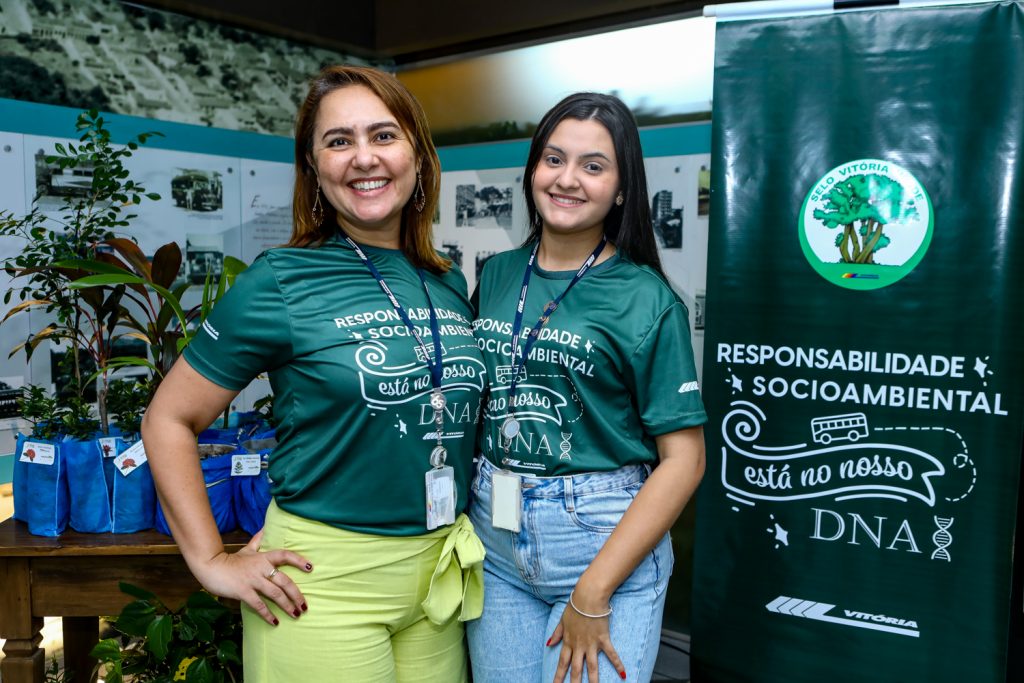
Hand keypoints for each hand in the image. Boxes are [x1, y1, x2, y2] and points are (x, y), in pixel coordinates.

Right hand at [194, 529, 312, 625]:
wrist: (211, 567)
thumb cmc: (231, 560)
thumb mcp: (247, 549)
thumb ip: (258, 541)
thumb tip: (266, 527)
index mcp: (264, 557)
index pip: (285, 555)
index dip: (299, 560)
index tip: (311, 568)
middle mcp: (261, 568)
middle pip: (285, 581)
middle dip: (297, 595)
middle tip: (305, 606)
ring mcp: (252, 580)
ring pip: (275, 594)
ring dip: (287, 606)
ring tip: (296, 614)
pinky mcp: (243, 591)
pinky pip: (259, 604)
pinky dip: (268, 614)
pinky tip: (275, 622)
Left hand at [548, 592, 625, 682]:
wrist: (588, 597)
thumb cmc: (575, 605)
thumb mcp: (562, 620)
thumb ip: (557, 633)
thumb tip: (549, 643)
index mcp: (568, 641)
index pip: (562, 663)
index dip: (558, 676)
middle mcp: (579, 645)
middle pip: (576, 669)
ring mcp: (591, 643)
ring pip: (592, 666)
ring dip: (593, 680)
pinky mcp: (603, 639)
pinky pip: (611, 654)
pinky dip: (618, 664)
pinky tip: (623, 675)